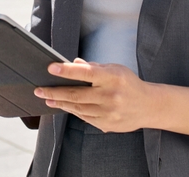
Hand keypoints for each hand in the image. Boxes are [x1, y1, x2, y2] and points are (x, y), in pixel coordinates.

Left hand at [34, 58, 155, 132]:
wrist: (149, 106)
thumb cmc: (129, 84)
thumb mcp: (115, 69)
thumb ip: (94, 67)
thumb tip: (73, 63)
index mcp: (113, 77)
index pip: (86, 72)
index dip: (67, 70)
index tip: (51, 68)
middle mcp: (110, 95)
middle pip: (76, 94)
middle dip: (54, 92)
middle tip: (39, 89)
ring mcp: (109, 112)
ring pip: (78, 108)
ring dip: (60, 103)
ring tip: (47, 98)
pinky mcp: (107, 124)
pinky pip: (84, 117)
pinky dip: (73, 111)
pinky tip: (64, 106)